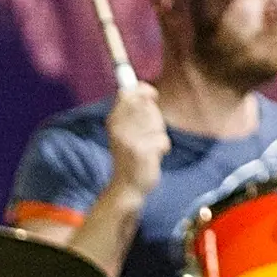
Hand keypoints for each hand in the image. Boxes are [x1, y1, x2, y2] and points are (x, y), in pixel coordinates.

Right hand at [104, 76, 168, 198]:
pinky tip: (154, 157)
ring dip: (158, 134)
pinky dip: (163, 148)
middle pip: (146, 107)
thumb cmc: (130, 156)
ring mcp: (130, 140)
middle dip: (154, 118)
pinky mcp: (142, 152)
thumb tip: (149, 91)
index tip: (152, 94)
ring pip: (157, 124)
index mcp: (113, 121)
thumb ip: (134, 111)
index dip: (142, 89)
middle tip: (149, 133)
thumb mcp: (124, 131)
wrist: (126, 187)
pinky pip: (163, 140)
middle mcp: (119, 129)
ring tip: (149, 146)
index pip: (126, 94)